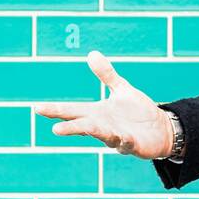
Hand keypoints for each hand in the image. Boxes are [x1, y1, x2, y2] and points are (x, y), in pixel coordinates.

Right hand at [33, 50, 174, 159]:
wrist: (161, 129)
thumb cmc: (137, 112)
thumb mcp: (122, 89)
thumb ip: (106, 75)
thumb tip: (92, 54)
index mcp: (97, 114)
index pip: (73, 112)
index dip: (56, 110)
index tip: (37, 108)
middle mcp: (103, 127)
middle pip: (83, 127)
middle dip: (70, 128)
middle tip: (55, 129)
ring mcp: (117, 137)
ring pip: (103, 136)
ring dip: (94, 133)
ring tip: (84, 129)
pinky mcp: (133, 144)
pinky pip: (127, 143)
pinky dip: (124, 140)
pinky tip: (123, 137)